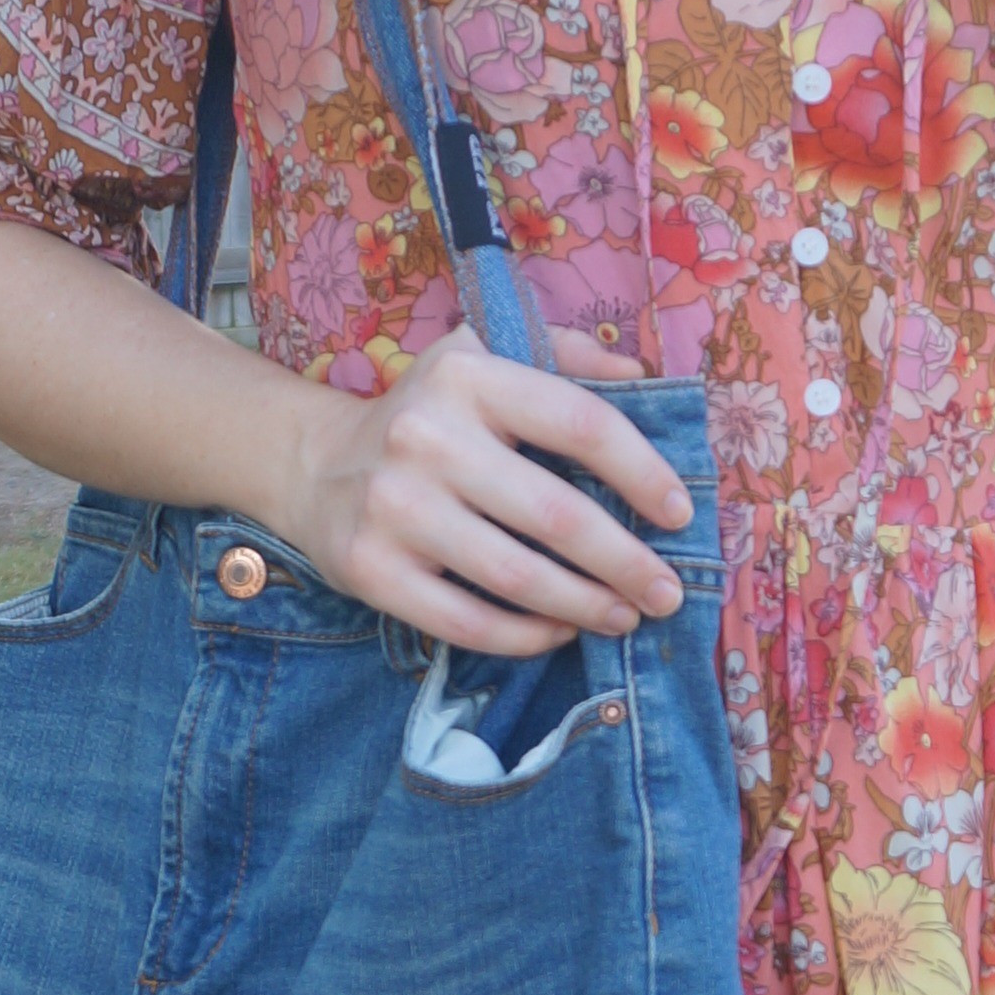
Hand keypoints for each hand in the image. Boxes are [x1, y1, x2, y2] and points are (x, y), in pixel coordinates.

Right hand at [267, 324, 691, 656]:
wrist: (315, 466)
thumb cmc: (429, 417)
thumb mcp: (484, 361)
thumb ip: (563, 358)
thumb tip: (641, 373)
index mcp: (469, 376)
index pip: (581, 424)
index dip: (643, 473)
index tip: (679, 513)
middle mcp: (427, 437)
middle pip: (557, 515)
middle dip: (627, 562)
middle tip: (668, 593)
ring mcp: (396, 508)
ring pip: (518, 576)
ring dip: (587, 606)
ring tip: (624, 617)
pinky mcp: (371, 569)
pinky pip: (468, 621)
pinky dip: (526, 636)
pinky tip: (559, 632)